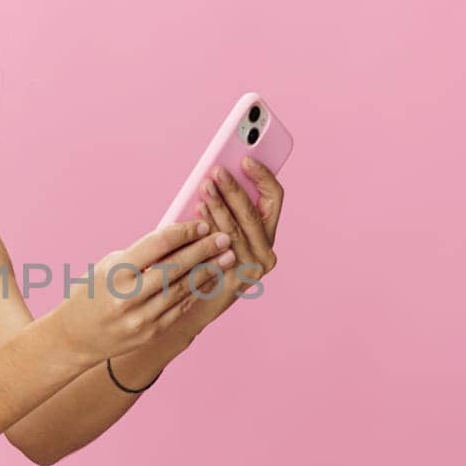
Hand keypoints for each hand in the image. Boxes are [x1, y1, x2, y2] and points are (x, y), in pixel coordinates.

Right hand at [49, 219, 238, 365]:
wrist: (74, 337)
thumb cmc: (92, 292)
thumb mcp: (108, 266)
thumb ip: (141, 255)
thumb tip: (179, 237)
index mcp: (116, 272)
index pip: (157, 245)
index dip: (183, 233)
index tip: (201, 225)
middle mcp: (128, 296)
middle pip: (175, 267)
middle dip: (203, 250)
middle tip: (224, 238)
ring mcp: (141, 318)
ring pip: (182, 289)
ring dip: (207, 271)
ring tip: (225, 258)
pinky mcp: (150, 333)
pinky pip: (180, 308)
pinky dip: (196, 292)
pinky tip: (209, 280)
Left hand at [173, 156, 283, 332]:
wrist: (192, 304)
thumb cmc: (202, 259)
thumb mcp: (216, 229)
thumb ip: (222, 206)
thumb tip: (213, 177)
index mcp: (266, 232)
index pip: (274, 198)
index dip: (263, 176)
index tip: (246, 160)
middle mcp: (266, 251)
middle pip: (253, 213)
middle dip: (234, 189)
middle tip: (216, 171)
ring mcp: (253, 268)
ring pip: (237, 229)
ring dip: (220, 205)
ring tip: (204, 188)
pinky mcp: (237, 281)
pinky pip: (222, 249)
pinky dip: (209, 227)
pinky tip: (197, 212)